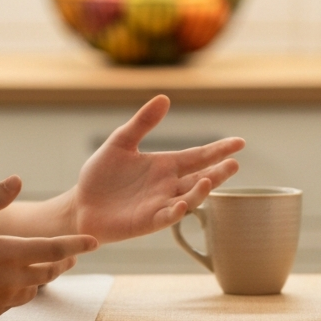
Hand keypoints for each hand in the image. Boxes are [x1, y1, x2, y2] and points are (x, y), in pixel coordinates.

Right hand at [0, 177, 96, 320]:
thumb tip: (18, 179)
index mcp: (6, 253)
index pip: (53, 249)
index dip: (76, 245)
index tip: (94, 242)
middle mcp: (8, 281)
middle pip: (48, 272)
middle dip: (62, 262)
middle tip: (71, 255)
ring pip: (31, 289)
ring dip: (39, 277)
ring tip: (43, 267)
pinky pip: (11, 302)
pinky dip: (17, 291)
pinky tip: (8, 282)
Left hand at [71, 95, 243, 243]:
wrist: (80, 204)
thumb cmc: (101, 175)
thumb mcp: (121, 142)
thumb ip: (142, 122)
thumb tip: (164, 97)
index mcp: (165, 165)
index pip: (198, 156)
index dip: (218, 150)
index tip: (240, 142)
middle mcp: (168, 185)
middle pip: (200, 178)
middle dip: (218, 172)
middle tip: (234, 163)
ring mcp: (160, 205)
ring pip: (188, 199)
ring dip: (200, 192)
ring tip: (209, 179)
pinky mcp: (146, 222)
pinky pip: (165, 218)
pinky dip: (174, 212)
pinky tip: (180, 205)